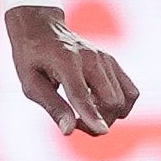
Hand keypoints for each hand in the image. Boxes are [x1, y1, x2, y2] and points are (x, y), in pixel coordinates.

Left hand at [7, 7, 138, 136]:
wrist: (42, 28)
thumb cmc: (32, 58)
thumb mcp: (30, 82)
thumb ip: (51, 106)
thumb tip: (69, 131)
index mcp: (66, 61)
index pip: (82, 94)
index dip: (91, 115)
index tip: (101, 132)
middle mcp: (91, 58)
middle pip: (111, 101)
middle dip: (98, 121)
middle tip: (76, 123)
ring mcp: (105, 59)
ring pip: (123, 99)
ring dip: (108, 116)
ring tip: (85, 115)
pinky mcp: (113, 62)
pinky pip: (130, 91)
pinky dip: (119, 105)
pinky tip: (99, 105)